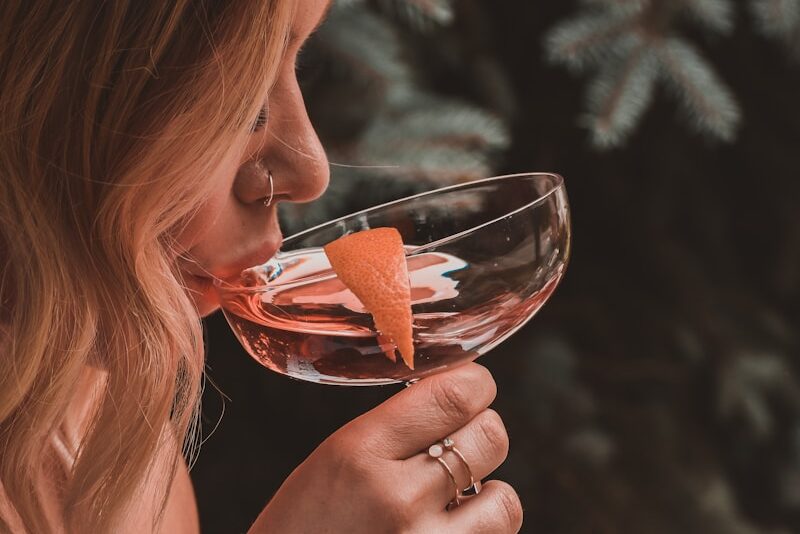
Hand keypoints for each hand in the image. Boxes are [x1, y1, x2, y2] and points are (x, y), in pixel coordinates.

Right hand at [248, 363, 522, 532]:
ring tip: (454, 503)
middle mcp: (396, 499)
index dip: (475, 385)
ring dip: (486, 497)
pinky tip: (445, 533)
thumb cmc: (303, 528)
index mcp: (359, 453)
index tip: (474, 387)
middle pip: (490, 437)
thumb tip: (459, 397)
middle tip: (460, 443)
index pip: (455, 395)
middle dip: (481, 434)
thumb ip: (393, 429)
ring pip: (504, 500)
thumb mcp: (333, 462)